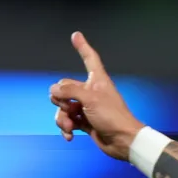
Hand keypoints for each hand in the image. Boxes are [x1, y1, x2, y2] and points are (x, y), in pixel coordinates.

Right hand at [49, 32, 144, 160]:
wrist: (123, 142)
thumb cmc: (112, 117)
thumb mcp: (90, 99)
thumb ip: (70, 91)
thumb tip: (54, 91)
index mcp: (97, 81)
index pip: (89, 59)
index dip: (83, 47)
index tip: (76, 35)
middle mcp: (91, 92)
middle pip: (64, 89)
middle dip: (60, 101)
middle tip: (70, 109)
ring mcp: (87, 108)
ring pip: (63, 107)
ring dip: (62, 118)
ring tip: (68, 126)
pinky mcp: (85, 122)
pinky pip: (68, 121)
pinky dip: (66, 128)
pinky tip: (69, 135)